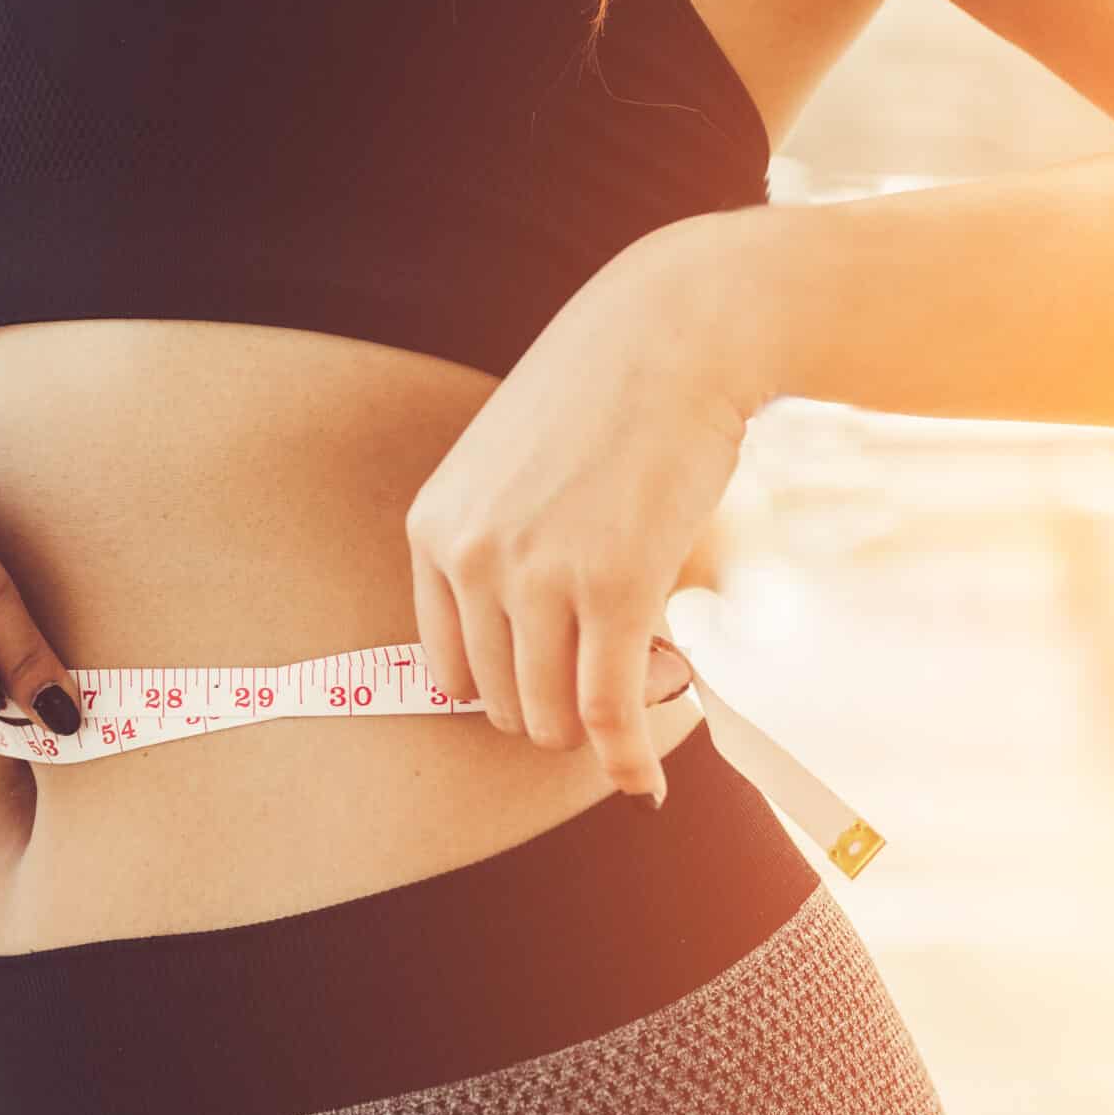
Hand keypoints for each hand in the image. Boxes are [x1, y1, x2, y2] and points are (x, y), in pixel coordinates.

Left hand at [406, 216, 764, 804]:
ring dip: (599, 732)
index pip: (448, 667)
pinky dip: (627, 763)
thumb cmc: (608, 392)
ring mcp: (539, 576)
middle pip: (500, 701)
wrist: (678, 331)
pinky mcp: (615, 589)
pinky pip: (607, 712)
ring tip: (650, 690)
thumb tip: (532, 641)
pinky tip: (645, 783)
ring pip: (552, 718)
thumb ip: (502, 542)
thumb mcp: (512, 463)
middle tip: (621, 681)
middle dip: (559, 712)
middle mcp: (472, 557)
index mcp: (434, 528)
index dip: (506, 694)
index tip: (556, 693)